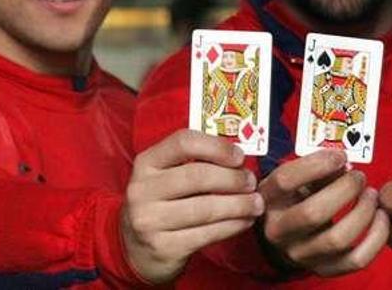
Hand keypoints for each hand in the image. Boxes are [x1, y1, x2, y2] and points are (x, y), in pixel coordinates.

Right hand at [121, 129, 263, 282]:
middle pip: (197, 176)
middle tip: (251, 182)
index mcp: (146, 163)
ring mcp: (150, 220)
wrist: (135, 249)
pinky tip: (245, 221)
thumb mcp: (165, 177)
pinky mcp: (163, 247)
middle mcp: (142, 190)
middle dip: (232, 179)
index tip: (239, 156)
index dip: (216, 146)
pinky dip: (232, 226)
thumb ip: (194, 162)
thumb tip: (240, 158)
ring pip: (205, 208)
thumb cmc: (162, 204)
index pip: (183, 142)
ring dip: (239, 205)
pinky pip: (207, 234)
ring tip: (256, 204)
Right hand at [257, 149, 388, 275]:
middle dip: (345, 189)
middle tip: (359, 178)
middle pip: (314, 212)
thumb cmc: (293, 199)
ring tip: (371, 195)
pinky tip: (380, 218)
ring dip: (363, 212)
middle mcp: (279, 231)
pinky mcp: (324, 268)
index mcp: (268, 200)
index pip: (286, 180)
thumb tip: (344, 163)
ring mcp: (301, 254)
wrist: (285, 236)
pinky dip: (376, 238)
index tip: (339, 157)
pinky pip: (357, 259)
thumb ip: (317, 167)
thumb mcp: (295, 178)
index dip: (317, 165)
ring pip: (338, 239)